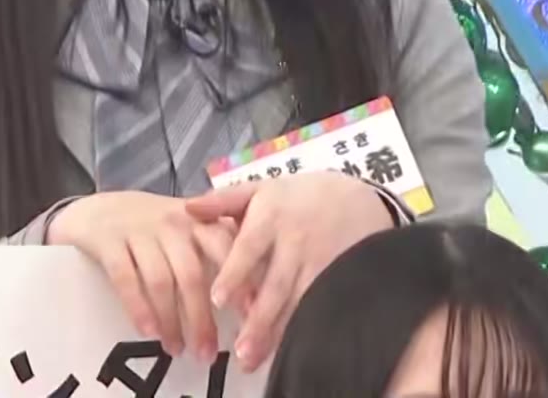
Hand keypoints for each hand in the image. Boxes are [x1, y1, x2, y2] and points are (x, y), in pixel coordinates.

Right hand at [47, 191, 238, 361]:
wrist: (98, 208)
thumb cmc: (154, 227)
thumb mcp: (189, 228)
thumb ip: (217, 252)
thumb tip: (255, 301)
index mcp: (200, 220)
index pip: (227, 251)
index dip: (241, 285)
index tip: (252, 320)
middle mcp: (174, 223)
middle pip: (193, 274)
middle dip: (202, 317)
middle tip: (208, 353)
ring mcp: (140, 231)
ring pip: (161, 281)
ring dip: (171, 320)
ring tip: (177, 349)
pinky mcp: (109, 242)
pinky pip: (126, 278)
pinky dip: (138, 307)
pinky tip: (148, 332)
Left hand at [181, 172, 393, 370]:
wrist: (359, 199)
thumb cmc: (300, 196)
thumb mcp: (264, 188)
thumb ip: (225, 200)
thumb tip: (189, 209)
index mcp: (271, 217)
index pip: (250, 248)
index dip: (235, 274)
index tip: (218, 300)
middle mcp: (295, 242)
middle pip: (275, 284)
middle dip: (258, 318)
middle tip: (239, 349)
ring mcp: (318, 263)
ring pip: (296, 302)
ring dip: (277, 331)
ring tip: (254, 358)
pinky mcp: (335, 280)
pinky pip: (317, 307)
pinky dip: (302, 329)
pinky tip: (288, 350)